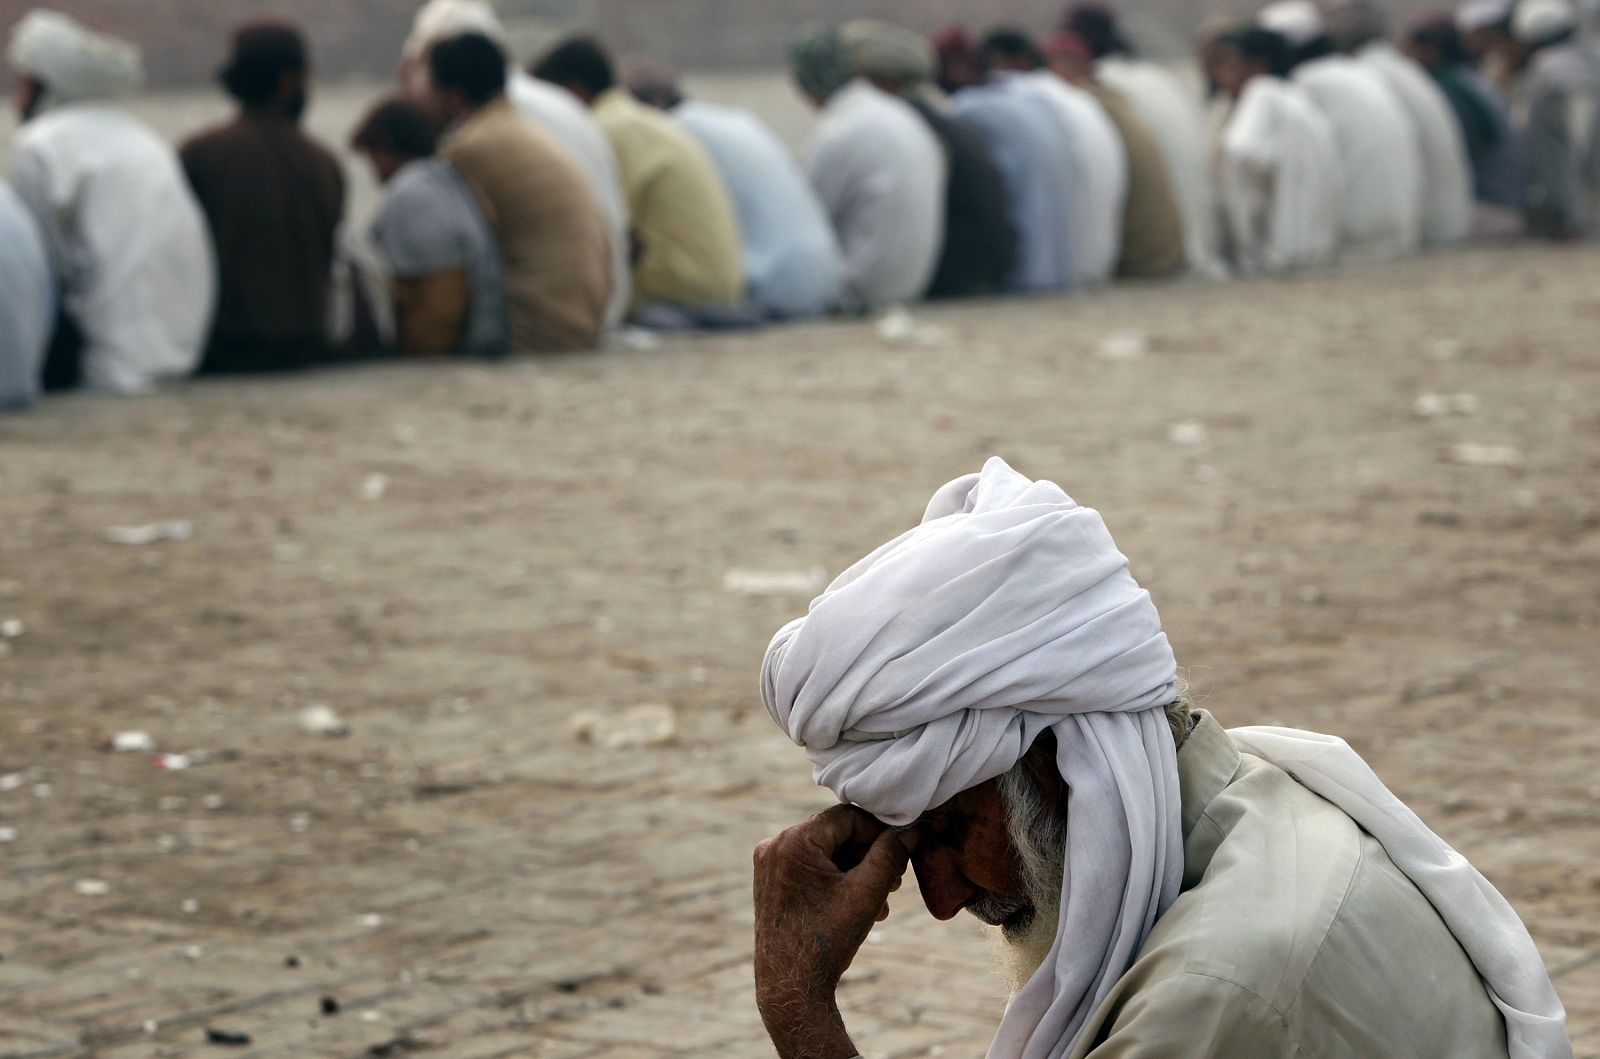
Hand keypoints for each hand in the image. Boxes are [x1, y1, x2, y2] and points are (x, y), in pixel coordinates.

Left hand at [753, 805, 916, 1058]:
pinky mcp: (772, 882)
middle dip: (869, 856)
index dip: (881, 831)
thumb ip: (892, 854)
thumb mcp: (866, 893)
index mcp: (792, 842)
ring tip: (881, 900)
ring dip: (858, 871)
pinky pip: (812, 867)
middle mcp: (774, 846)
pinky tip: (860, 905)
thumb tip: (913, 829)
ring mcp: (770, 865)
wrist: (791, 988)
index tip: (903, 850)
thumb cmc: (827, 941)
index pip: (848, 817)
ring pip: (827, 852)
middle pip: (837, 834)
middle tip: (896, 881)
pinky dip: (838, 881)